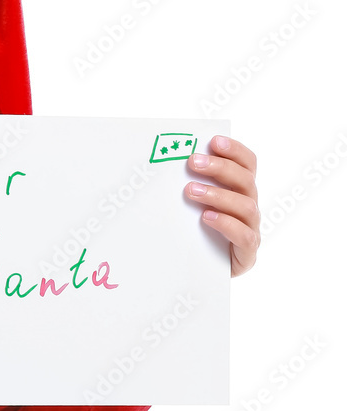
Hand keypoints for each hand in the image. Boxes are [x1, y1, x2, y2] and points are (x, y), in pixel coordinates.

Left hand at [184, 136, 258, 276]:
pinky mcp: (246, 254)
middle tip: (192, 162)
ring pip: (246, 206)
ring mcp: (251, 230)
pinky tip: (206, 218)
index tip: (213, 141)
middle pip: (246, 180)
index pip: (247, 164)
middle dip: (219, 168)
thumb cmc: (192, 228)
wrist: (197, 269)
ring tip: (190, 191)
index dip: (235, 150)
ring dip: (218, 195)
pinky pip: (245, 237)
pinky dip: (227, 224)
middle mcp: (248, 206)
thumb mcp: (188, 201)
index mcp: (238, 189)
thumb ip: (185, 181)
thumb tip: (159, 158)